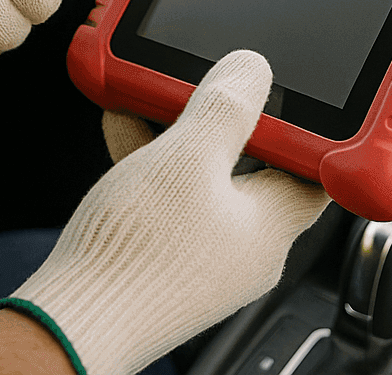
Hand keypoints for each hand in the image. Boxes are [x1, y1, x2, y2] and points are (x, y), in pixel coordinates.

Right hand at [0, 51, 330, 374]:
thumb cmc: (134, 257)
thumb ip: (225, 109)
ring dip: (180, 136)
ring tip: (152, 99)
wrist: (74, 320)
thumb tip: (253, 71)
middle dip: (226, 118)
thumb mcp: (185, 159)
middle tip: (207, 84)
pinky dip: (152, 163)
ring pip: (205, 180)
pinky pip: (170, 199)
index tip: (283, 91)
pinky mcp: (164, 260)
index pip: (317, 169)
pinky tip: (125, 132)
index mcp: (272, 226)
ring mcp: (204, 256)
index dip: (306, 125)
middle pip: (255, 166)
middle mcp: (246, 247)